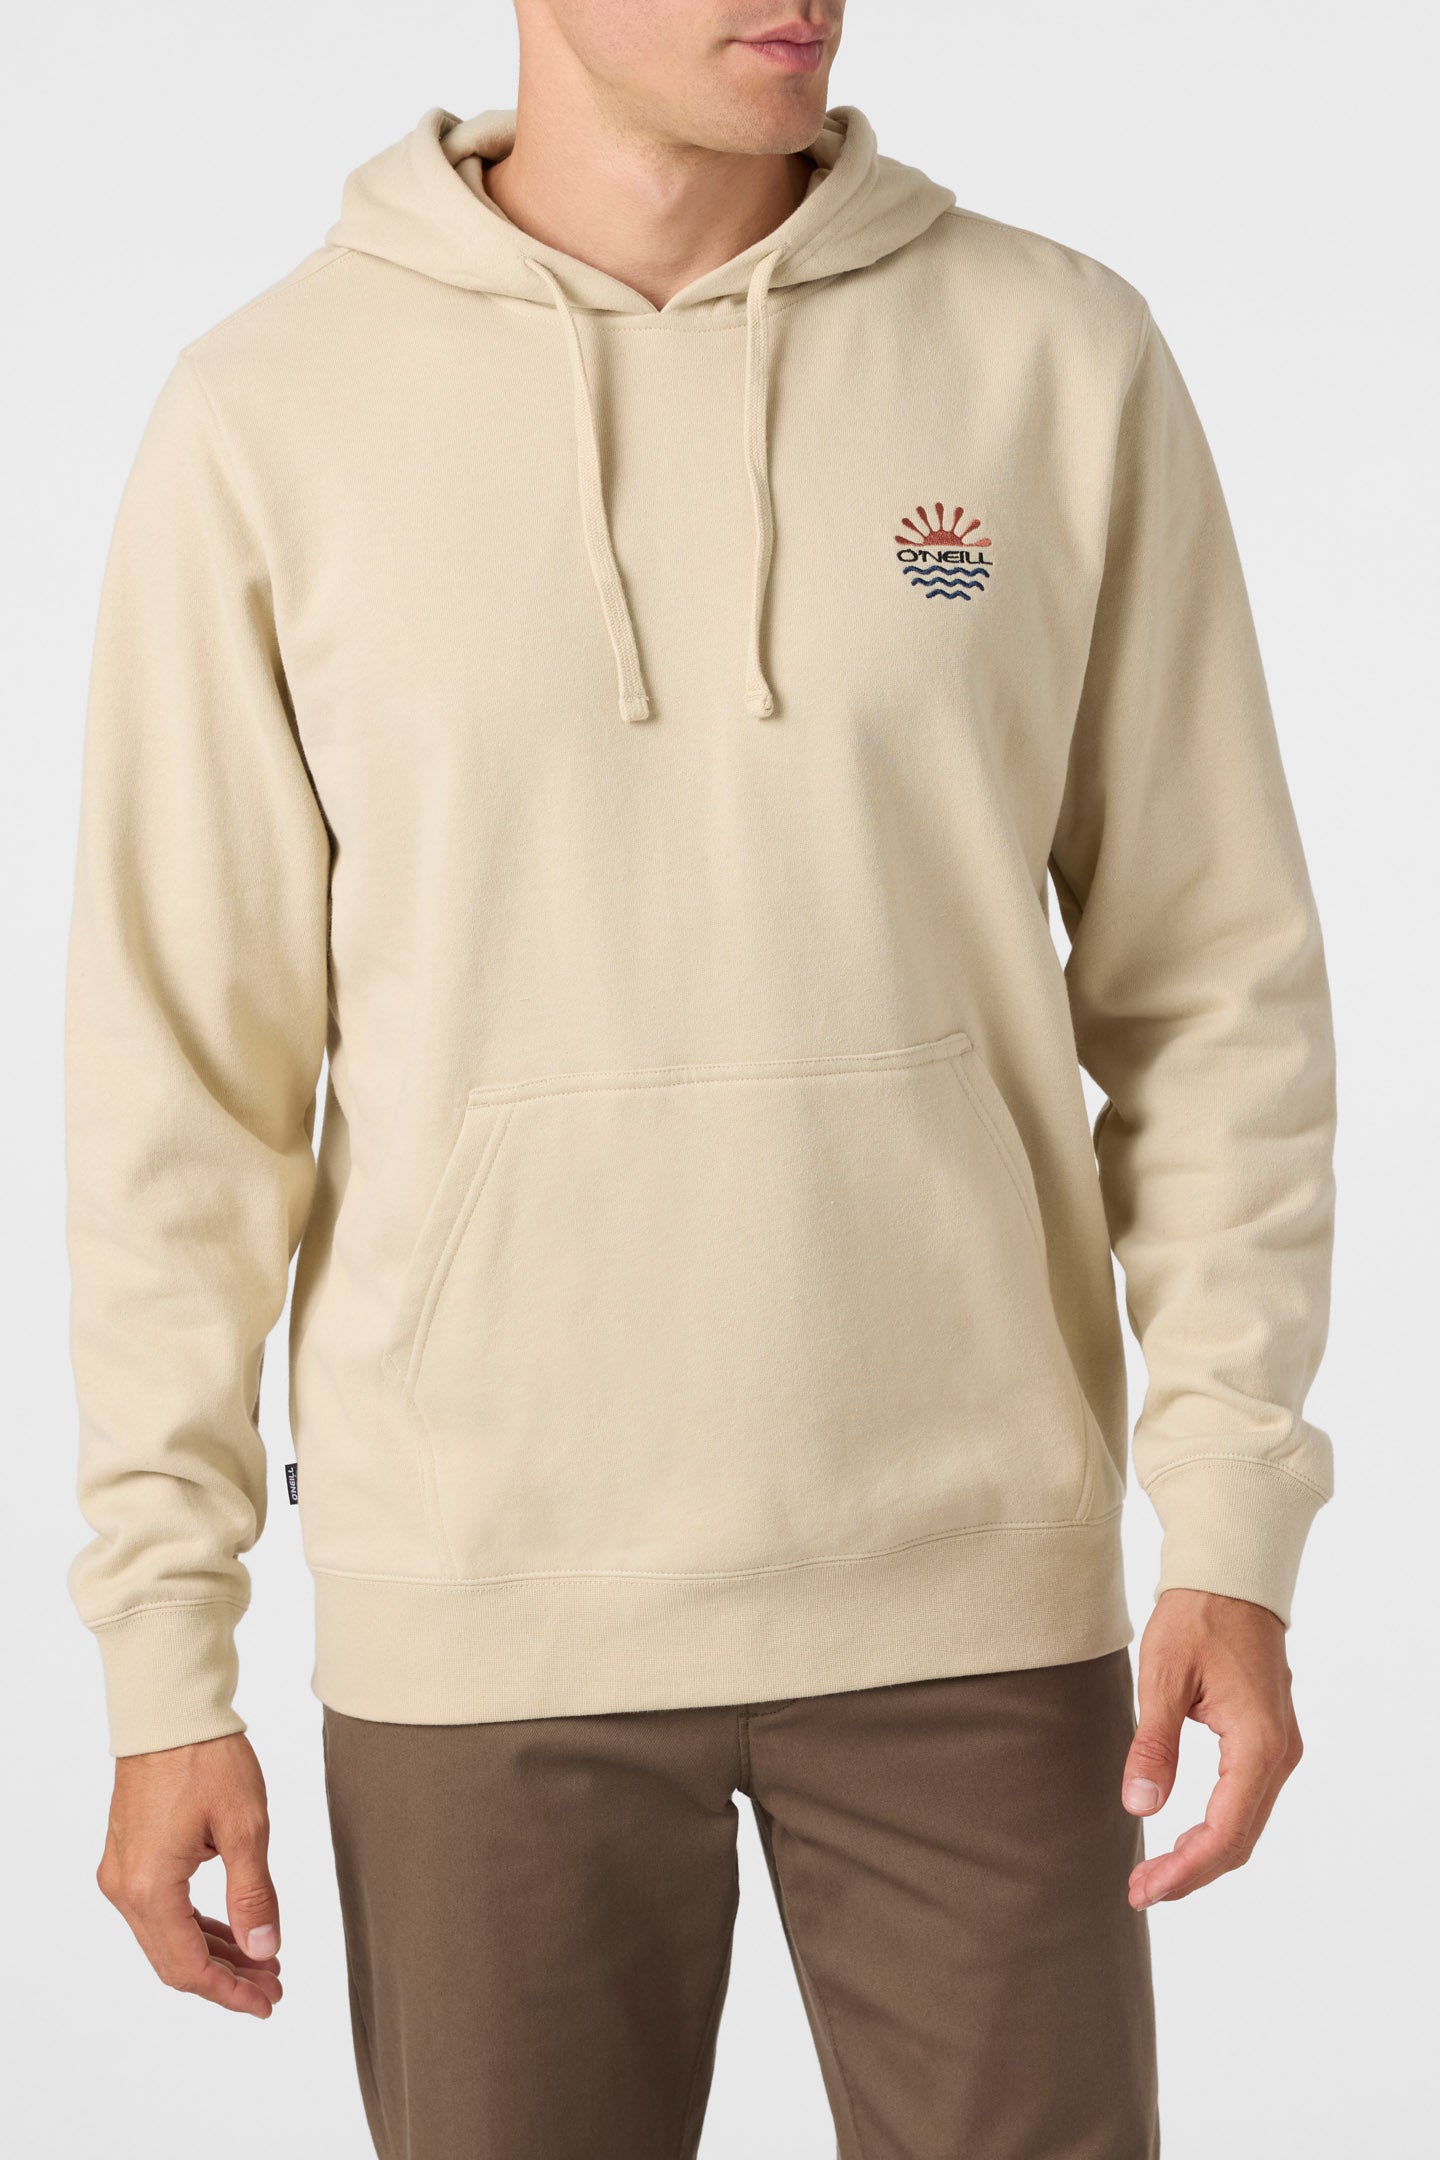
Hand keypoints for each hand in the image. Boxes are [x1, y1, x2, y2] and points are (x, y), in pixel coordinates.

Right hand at [97, 1732, 282, 2016]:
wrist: (170, 1711)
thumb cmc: (207, 1757)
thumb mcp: (244, 1826)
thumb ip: (253, 1894)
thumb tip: (264, 1950)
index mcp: (149, 1887)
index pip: (188, 1967)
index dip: (229, 1992)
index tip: (266, 2002)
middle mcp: (125, 1888)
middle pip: (173, 1960)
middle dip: (225, 1977)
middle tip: (273, 1985)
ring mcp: (122, 1872)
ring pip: (167, 1937)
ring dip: (213, 1952)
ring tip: (262, 1961)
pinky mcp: (129, 1855)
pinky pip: (161, 1909)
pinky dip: (196, 1925)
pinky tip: (232, 1930)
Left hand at [1121, 1588, 1302, 1909]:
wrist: (1231, 1578)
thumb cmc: (1197, 1617)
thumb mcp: (1163, 1677)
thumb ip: (1153, 1745)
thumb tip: (1140, 1807)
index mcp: (1257, 1743)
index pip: (1225, 1831)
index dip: (1186, 1869)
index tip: (1145, 1889)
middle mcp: (1279, 1754)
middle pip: (1239, 1838)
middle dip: (1191, 1872)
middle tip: (1141, 1890)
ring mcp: (1279, 1749)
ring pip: (1246, 1824)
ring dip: (1204, 1855)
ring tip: (1156, 1874)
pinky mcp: (1269, 1741)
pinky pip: (1247, 1801)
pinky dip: (1217, 1828)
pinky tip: (1184, 1840)